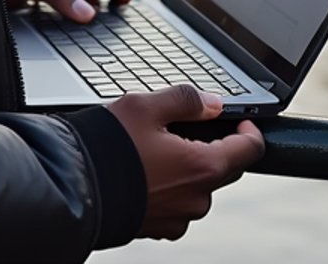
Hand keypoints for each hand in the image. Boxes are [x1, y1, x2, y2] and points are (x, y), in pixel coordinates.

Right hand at [110, 84, 264, 240]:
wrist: (77, 188)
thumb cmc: (110, 146)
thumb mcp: (145, 105)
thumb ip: (185, 100)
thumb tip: (213, 104)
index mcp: (203, 167)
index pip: (249, 150)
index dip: (250, 130)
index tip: (243, 119)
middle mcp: (198, 198)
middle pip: (225, 168)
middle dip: (215, 145)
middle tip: (188, 125)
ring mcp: (180, 217)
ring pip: (200, 186)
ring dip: (190, 167)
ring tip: (157, 147)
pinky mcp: (162, 228)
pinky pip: (179, 204)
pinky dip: (172, 186)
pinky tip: (147, 170)